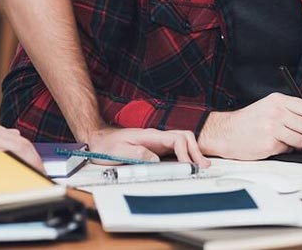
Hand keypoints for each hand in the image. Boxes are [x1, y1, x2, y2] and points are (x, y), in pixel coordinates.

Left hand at [87, 127, 209, 167]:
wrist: (98, 140)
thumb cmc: (107, 146)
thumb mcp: (120, 151)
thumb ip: (139, 154)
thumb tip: (156, 160)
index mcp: (151, 135)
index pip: (175, 140)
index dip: (185, 153)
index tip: (188, 166)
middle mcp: (157, 137)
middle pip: (184, 137)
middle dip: (196, 150)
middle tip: (204, 165)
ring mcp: (157, 141)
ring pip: (182, 141)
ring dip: (192, 152)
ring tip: (200, 165)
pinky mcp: (155, 148)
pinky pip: (175, 149)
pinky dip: (185, 155)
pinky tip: (187, 164)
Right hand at [198, 93, 301, 159]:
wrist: (226, 132)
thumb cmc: (249, 121)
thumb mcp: (269, 106)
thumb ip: (290, 110)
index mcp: (279, 100)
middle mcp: (277, 112)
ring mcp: (273, 128)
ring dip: (301, 145)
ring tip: (292, 143)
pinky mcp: (270, 144)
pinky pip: (290, 149)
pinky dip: (288, 150)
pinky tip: (278, 146)